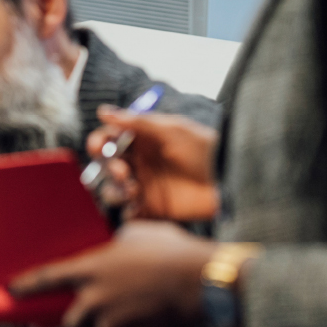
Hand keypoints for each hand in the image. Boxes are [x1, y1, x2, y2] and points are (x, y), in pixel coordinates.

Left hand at [8, 221, 214, 326]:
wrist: (203, 282)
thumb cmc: (170, 251)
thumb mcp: (133, 234)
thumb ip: (111, 245)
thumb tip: (108, 248)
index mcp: (91, 269)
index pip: (46, 280)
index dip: (24, 287)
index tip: (10, 291)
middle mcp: (96, 299)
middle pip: (68, 317)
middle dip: (72, 314)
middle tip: (80, 306)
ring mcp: (114, 322)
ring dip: (105, 319)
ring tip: (130, 301)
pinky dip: (129, 325)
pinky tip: (147, 309)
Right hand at [87, 107, 220, 220]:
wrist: (228, 181)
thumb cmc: (203, 150)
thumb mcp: (172, 130)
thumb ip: (137, 122)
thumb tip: (102, 113)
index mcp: (140, 142)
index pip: (108, 141)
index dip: (98, 143)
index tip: (98, 146)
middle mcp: (137, 164)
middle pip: (106, 166)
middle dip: (108, 168)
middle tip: (123, 170)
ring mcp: (143, 188)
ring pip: (112, 190)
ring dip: (114, 189)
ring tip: (132, 189)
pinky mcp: (150, 210)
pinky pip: (127, 213)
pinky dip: (126, 210)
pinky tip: (138, 203)